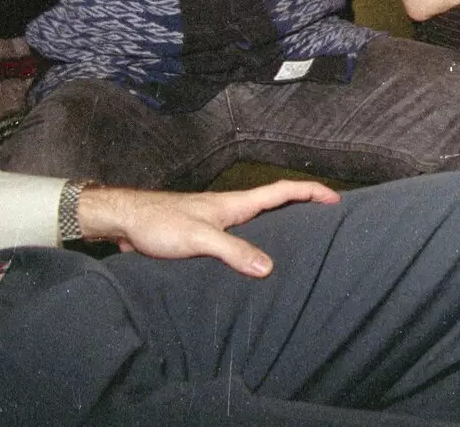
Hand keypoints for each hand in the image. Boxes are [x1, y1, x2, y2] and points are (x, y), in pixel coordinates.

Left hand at [78, 180, 340, 277]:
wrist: (124, 221)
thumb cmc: (159, 223)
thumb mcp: (200, 238)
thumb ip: (233, 251)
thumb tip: (269, 268)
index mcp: (236, 203)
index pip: (282, 191)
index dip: (311, 192)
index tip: (335, 198)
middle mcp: (231, 210)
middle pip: (276, 204)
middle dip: (303, 207)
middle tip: (326, 221)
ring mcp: (217, 222)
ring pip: (258, 222)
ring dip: (280, 226)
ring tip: (299, 243)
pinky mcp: (203, 236)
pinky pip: (239, 238)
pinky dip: (255, 244)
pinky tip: (253, 263)